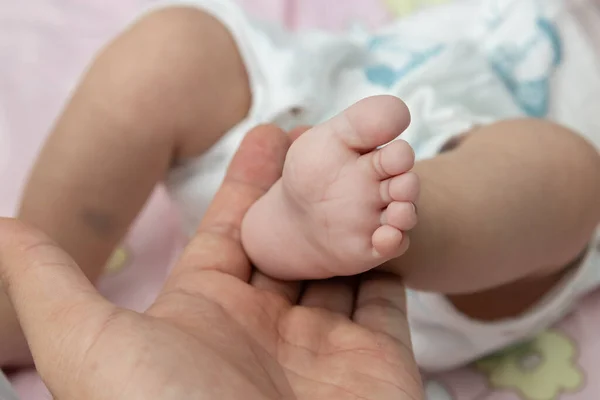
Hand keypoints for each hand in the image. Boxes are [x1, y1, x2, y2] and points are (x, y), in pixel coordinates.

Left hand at [0, 125, 422, 399]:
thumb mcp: (90, 348)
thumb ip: (51, 283)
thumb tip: (3, 225)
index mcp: (207, 314)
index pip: (233, 229)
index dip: (249, 180)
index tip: (270, 132)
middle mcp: (266, 328)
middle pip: (290, 237)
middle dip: (307, 187)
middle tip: (327, 135)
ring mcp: (325, 344)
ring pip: (341, 259)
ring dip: (353, 210)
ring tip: (367, 159)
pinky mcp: (378, 361)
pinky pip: (386, 293)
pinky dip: (393, 252)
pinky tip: (396, 208)